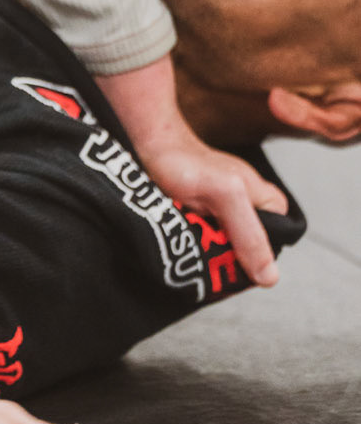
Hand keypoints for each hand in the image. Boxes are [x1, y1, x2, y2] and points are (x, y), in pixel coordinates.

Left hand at [98, 55, 285, 287]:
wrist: (149, 148)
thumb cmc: (187, 163)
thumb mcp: (227, 196)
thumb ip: (249, 234)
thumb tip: (269, 275)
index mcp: (265, 203)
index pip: (274, 245)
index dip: (256, 259)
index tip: (233, 262)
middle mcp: (247, 209)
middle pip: (247, 252)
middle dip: (227, 257)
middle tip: (206, 249)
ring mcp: (222, 215)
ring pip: (222, 251)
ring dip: (206, 253)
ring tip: (190, 240)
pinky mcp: (199, 219)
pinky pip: (202, 245)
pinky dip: (191, 246)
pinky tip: (179, 240)